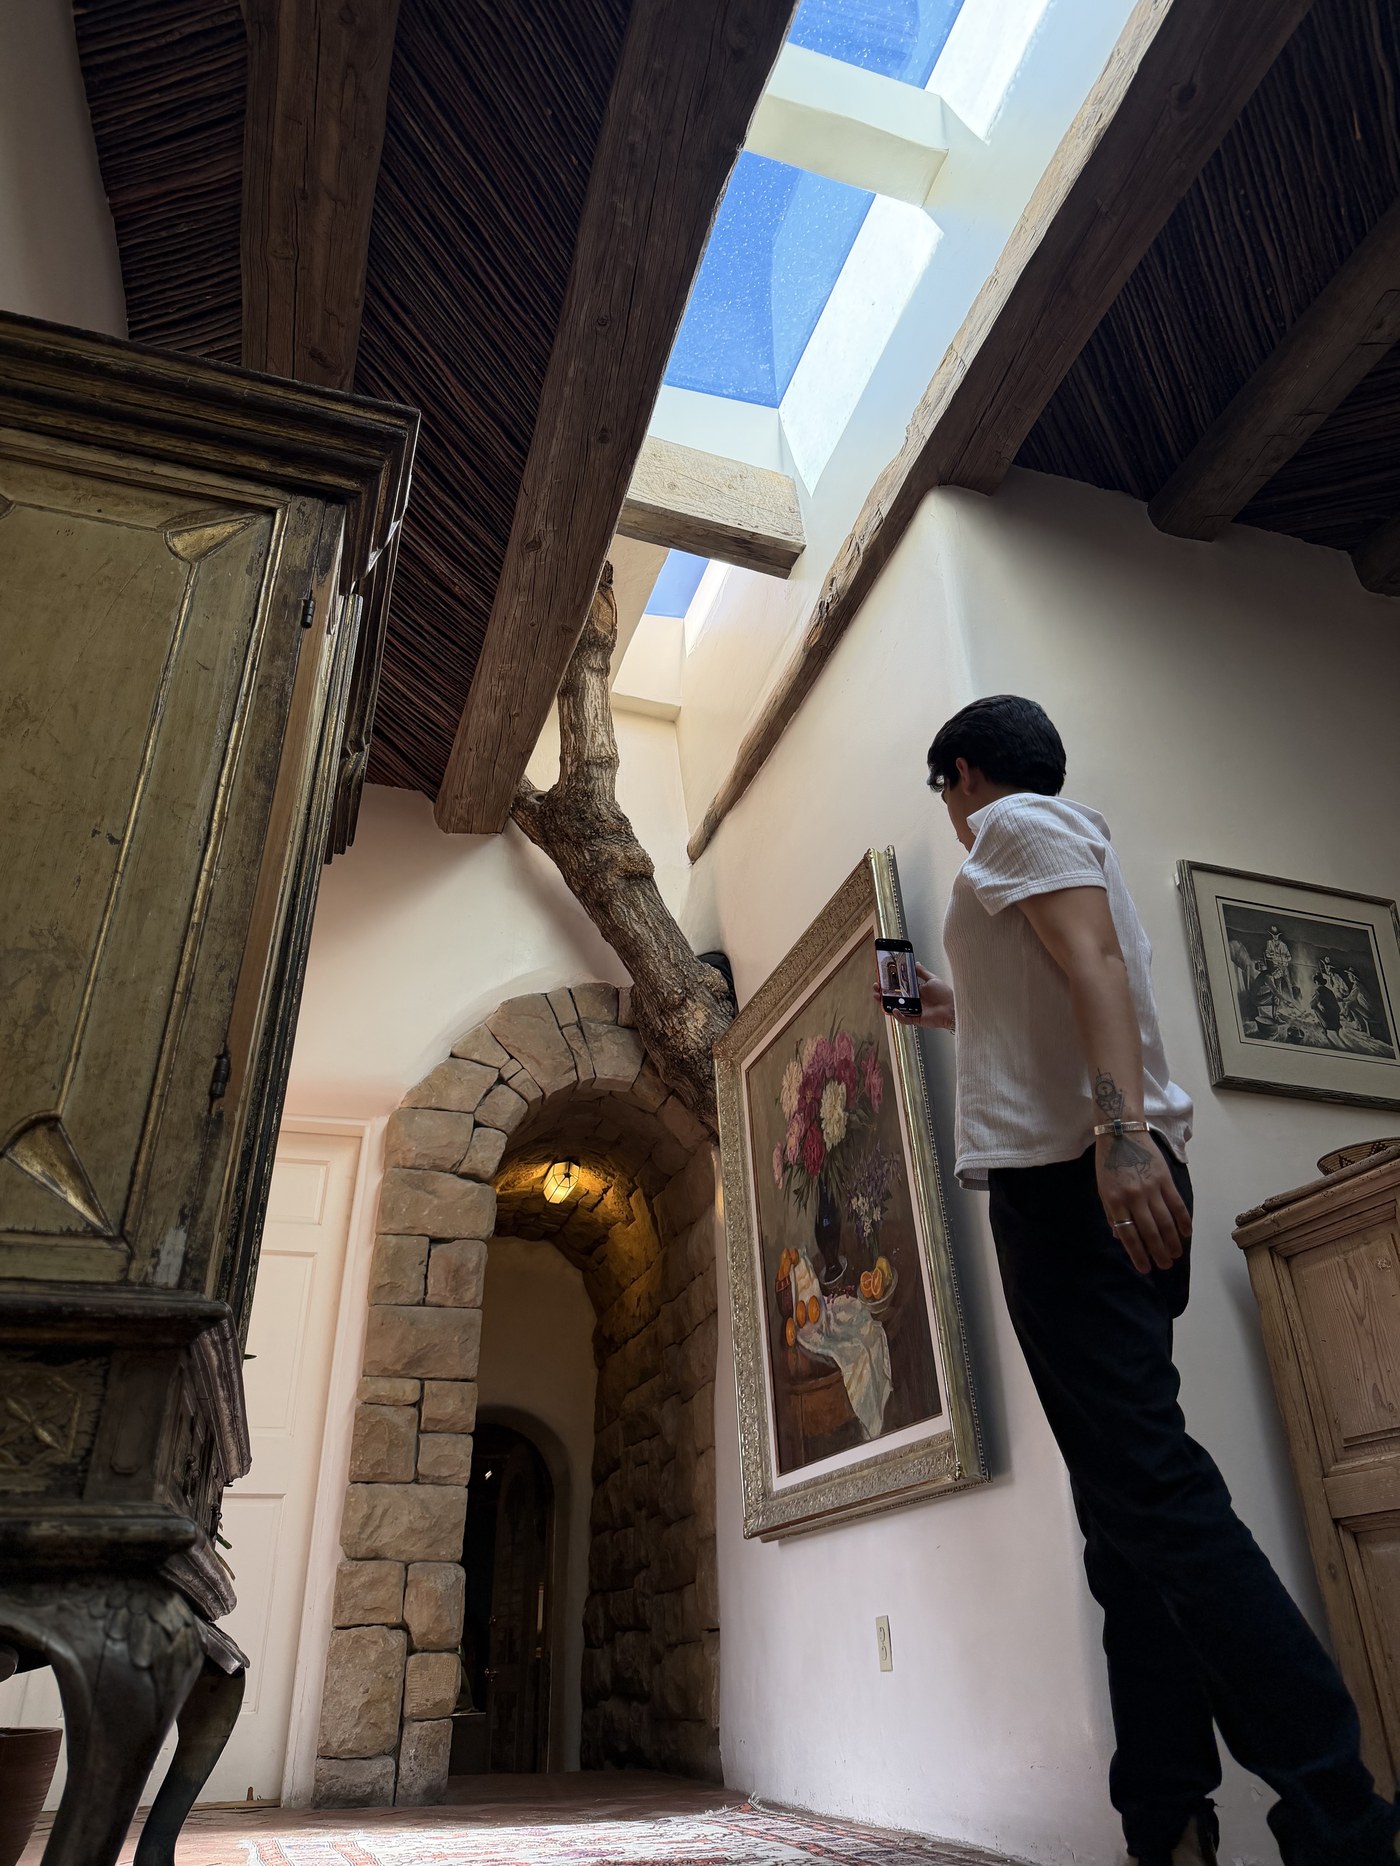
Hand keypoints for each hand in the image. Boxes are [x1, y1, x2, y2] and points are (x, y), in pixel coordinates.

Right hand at [872, 962, 954, 1031]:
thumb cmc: (945, 994)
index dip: (890, 983)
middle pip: (894, 997)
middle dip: (884, 993)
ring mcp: (913, 1010)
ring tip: (879, 997)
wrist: (953, 1008)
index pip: (899, 987)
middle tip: (877, 987)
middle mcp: (913, 1000)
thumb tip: (915, 963)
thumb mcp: (932, 979)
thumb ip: (922, 972)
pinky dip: (898, 1015)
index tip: (883, 978)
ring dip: (886, 1004)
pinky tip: (895, 1009)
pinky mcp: (915, 1019)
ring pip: (896, 1008)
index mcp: (916, 991)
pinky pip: (904, 1019)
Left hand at [1096, 1130, 1191, 1273]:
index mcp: (1114, 1201)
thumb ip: (1112, 1214)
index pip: (1128, 1235)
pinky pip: (1177, 1204)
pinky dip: (1183, 1221)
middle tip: (1165, 1266)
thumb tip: (1120, 1237)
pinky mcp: (1165, 1178)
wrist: (1121, 1131)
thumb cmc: (1108, 1162)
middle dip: (1158, 1253)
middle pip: (1150, 1231)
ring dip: (1172, 1242)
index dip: (1137, 1254)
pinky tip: (1186, 1233)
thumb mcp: (1102, 1189)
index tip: (1145, 1268)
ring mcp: (1151, 1187)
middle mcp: (1134, 1197)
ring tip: (1176, 1255)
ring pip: (1166, 1222)